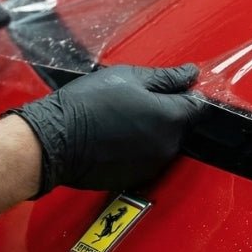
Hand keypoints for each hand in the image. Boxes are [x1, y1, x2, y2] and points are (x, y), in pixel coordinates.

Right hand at [7, 64, 205, 194]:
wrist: (53, 140)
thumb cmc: (86, 105)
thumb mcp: (128, 77)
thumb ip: (166, 77)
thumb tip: (190, 74)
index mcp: (170, 117)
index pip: (198, 106)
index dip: (188, 94)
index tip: (175, 89)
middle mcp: (167, 144)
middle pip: (182, 125)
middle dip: (168, 112)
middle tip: (138, 101)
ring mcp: (153, 164)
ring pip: (165, 142)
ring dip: (154, 130)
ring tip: (123, 119)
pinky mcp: (138, 177)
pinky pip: (149, 158)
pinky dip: (140, 148)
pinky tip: (118, 137)